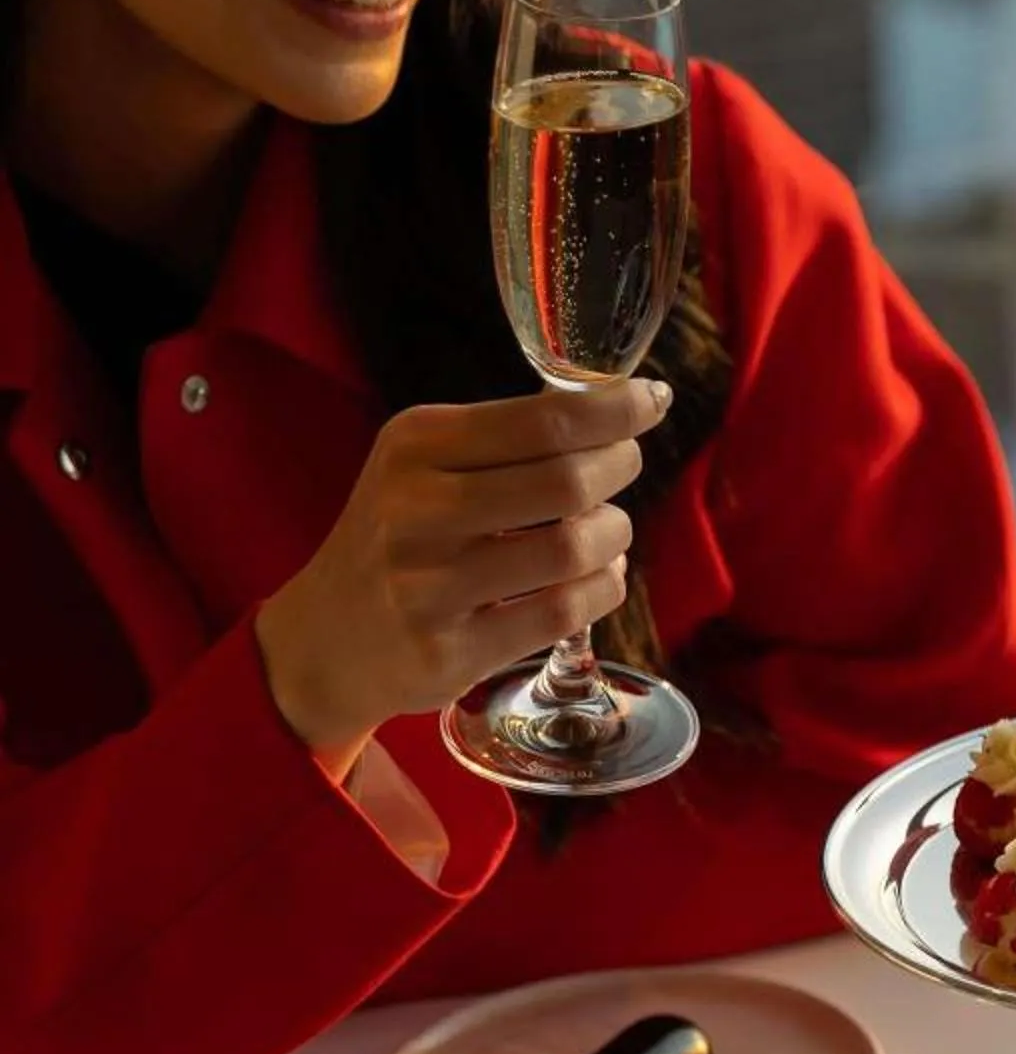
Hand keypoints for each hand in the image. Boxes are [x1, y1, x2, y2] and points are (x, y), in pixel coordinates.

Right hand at [253, 381, 669, 775]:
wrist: (325, 639)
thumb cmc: (402, 536)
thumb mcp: (427, 465)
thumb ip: (510, 436)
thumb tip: (620, 405)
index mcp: (414, 446)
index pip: (543, 420)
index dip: (615, 410)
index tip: (651, 401)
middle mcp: (414, 511)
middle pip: (567, 482)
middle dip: (618, 467)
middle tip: (624, 465)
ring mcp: (429, 587)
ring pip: (573, 548)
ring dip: (613, 534)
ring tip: (606, 529)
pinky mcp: (449, 652)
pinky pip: (564, 612)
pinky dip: (603, 588)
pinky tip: (597, 577)